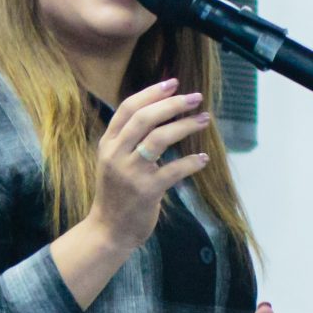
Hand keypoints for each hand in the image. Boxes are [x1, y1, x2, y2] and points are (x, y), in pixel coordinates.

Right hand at [89, 79, 215, 251]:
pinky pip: (174, 170)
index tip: (173, 83)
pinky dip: (192, 162)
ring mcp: (130, 172)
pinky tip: (203, 159)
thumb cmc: (117, 192)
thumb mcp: (115, 161)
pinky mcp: (146, 190)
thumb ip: (130, 140)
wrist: (109, 228)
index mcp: (108, 144)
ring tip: (205, 120)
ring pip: (159, 139)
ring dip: (185, 126)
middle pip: (144, 119)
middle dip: (172, 104)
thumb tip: (162, 112)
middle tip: (195, 97)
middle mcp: (115, 154)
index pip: (127, 109)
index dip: (151, 93)